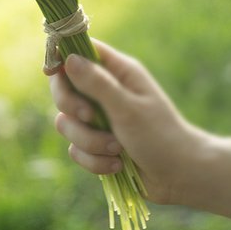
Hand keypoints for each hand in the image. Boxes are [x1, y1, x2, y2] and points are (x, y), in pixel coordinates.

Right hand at [49, 39, 205, 204]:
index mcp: (118, 72)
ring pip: (67, 123)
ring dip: (89, 141)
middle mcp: (105, 91)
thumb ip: (97, 84)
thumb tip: (68, 59)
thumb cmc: (160, 136)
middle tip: (90, 118)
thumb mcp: (128, 107)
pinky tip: (116, 166)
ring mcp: (99, 119)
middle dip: (72, 107)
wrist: (180, 177)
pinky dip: (93, 160)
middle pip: (64, 88)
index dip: (61, 58)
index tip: (50, 72)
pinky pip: (76, 149)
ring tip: (115, 149)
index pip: (80, 52)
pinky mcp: (97, 145)